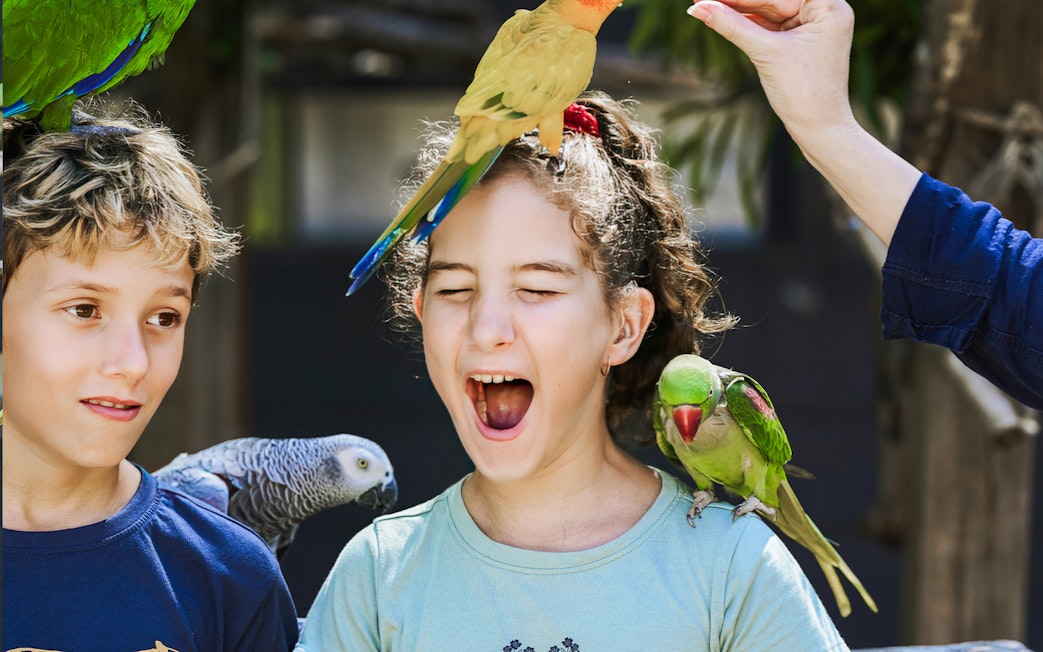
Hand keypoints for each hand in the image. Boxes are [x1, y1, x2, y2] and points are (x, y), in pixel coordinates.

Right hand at [686, 0, 855, 138]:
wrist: (820, 129)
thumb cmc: (803, 92)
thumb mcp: (765, 53)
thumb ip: (732, 26)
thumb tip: (699, 7)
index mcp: (828, 6)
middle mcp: (825, 11)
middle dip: (737, 1)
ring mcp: (813, 27)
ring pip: (769, 11)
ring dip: (738, 11)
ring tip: (706, 4)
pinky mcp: (801, 42)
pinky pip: (770, 26)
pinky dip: (748, 25)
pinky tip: (724, 18)